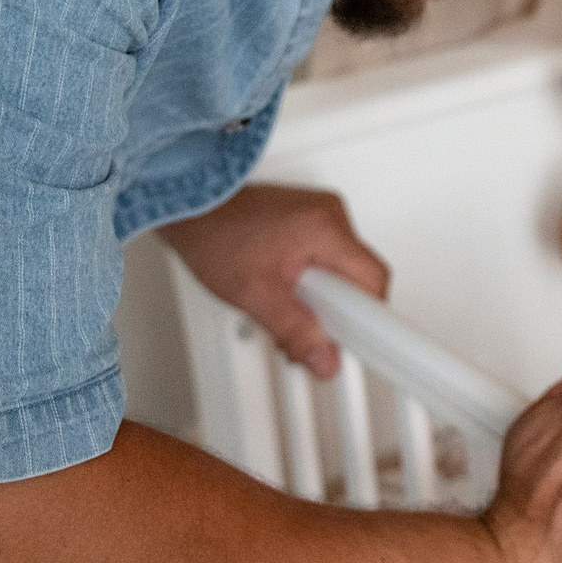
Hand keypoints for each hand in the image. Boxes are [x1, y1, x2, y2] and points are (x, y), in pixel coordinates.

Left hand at [161, 183, 389, 375]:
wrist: (188, 204)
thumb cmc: (213, 234)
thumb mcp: (255, 294)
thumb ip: (295, 330)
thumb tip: (324, 358)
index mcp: (326, 228)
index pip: (373, 280)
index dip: (367, 317)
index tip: (355, 340)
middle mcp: (331, 214)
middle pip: (359, 276)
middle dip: (336, 309)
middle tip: (307, 324)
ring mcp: (320, 211)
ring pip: (342, 267)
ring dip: (321, 294)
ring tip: (285, 298)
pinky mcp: (308, 216)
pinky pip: (326, 254)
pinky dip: (311, 276)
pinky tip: (284, 284)